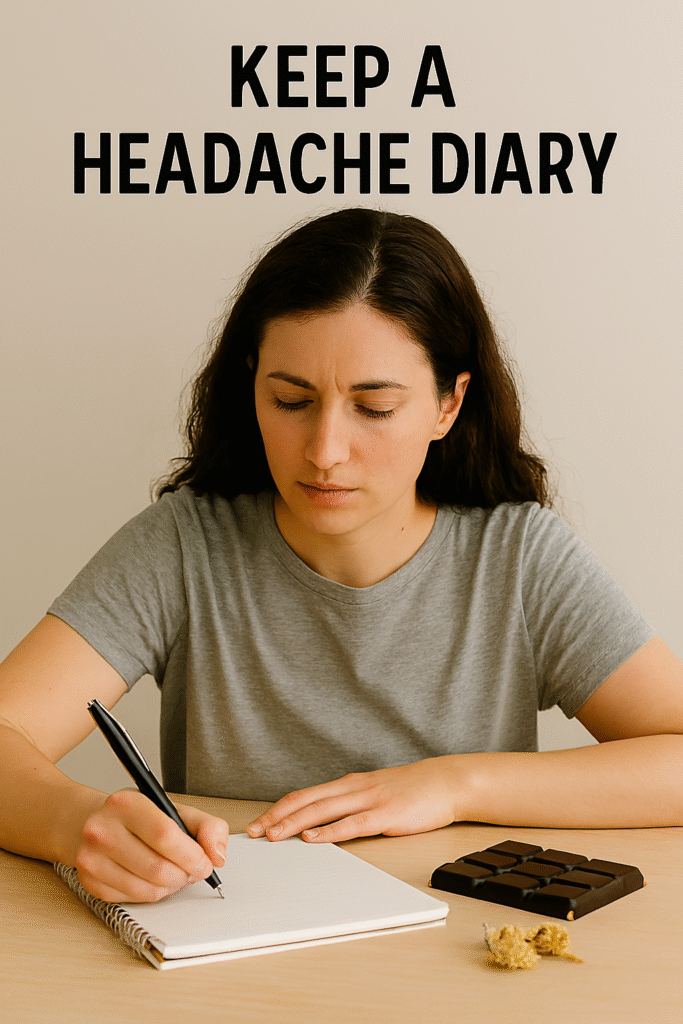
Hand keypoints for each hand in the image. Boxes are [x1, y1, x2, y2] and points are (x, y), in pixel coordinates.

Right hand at [72, 789, 228, 902]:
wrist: (91, 822)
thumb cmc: (137, 816)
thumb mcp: (173, 809)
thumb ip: (206, 826)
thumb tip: (218, 856)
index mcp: (126, 804)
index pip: (165, 835)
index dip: (192, 855)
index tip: (205, 863)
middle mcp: (102, 830)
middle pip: (158, 868)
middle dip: (184, 875)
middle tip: (192, 870)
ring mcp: (91, 859)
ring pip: (148, 889)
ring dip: (171, 887)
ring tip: (175, 873)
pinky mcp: (89, 882)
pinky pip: (133, 900)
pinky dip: (153, 894)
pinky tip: (154, 879)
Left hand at [246, 756, 463, 843]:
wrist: (445, 782)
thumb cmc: (409, 790)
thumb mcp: (372, 792)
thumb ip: (349, 804)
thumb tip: (322, 823)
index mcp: (347, 784)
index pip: (304, 795)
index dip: (278, 809)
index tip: (257, 824)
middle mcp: (353, 788)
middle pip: (306, 801)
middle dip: (277, 817)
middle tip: (254, 832)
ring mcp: (369, 799)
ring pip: (323, 810)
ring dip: (295, 823)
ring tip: (274, 835)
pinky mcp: (386, 814)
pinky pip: (353, 823)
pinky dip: (331, 831)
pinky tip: (315, 839)